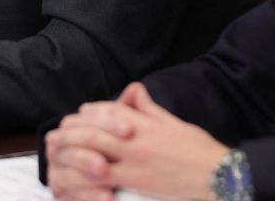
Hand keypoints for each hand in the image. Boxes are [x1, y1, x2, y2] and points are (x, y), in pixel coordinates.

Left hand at [46, 82, 223, 200]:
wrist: (218, 175)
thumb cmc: (198, 150)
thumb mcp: (172, 121)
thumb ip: (148, 107)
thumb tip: (133, 91)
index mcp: (144, 122)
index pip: (108, 110)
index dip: (89, 113)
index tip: (79, 115)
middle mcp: (134, 138)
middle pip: (93, 130)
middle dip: (72, 131)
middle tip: (58, 135)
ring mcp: (132, 160)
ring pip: (91, 151)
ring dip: (71, 151)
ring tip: (57, 154)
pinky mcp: (134, 181)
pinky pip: (100, 177)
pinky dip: (84, 176)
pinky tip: (73, 176)